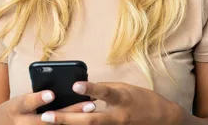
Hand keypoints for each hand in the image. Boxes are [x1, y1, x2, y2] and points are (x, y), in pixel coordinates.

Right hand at [0, 90, 96, 124]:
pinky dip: (71, 124)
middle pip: (49, 119)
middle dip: (70, 112)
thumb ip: (35, 96)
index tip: (51, 94)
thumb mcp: (17, 101)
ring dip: (76, 120)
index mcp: (17, 109)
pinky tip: (86, 120)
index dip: (38, 99)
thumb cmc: (13, 111)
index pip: (27, 103)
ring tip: (91, 111)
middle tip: (89, 104)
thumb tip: (58, 88)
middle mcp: (24, 124)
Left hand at [40, 81, 183, 123]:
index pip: (104, 92)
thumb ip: (104, 88)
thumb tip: (83, 88)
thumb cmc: (141, 99)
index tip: (74, 85)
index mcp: (122, 98)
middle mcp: (118, 117)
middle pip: (90, 119)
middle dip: (67, 118)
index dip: (90, 88)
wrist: (162, 119)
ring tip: (49, 122)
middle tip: (46, 116)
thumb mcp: (124, 87)